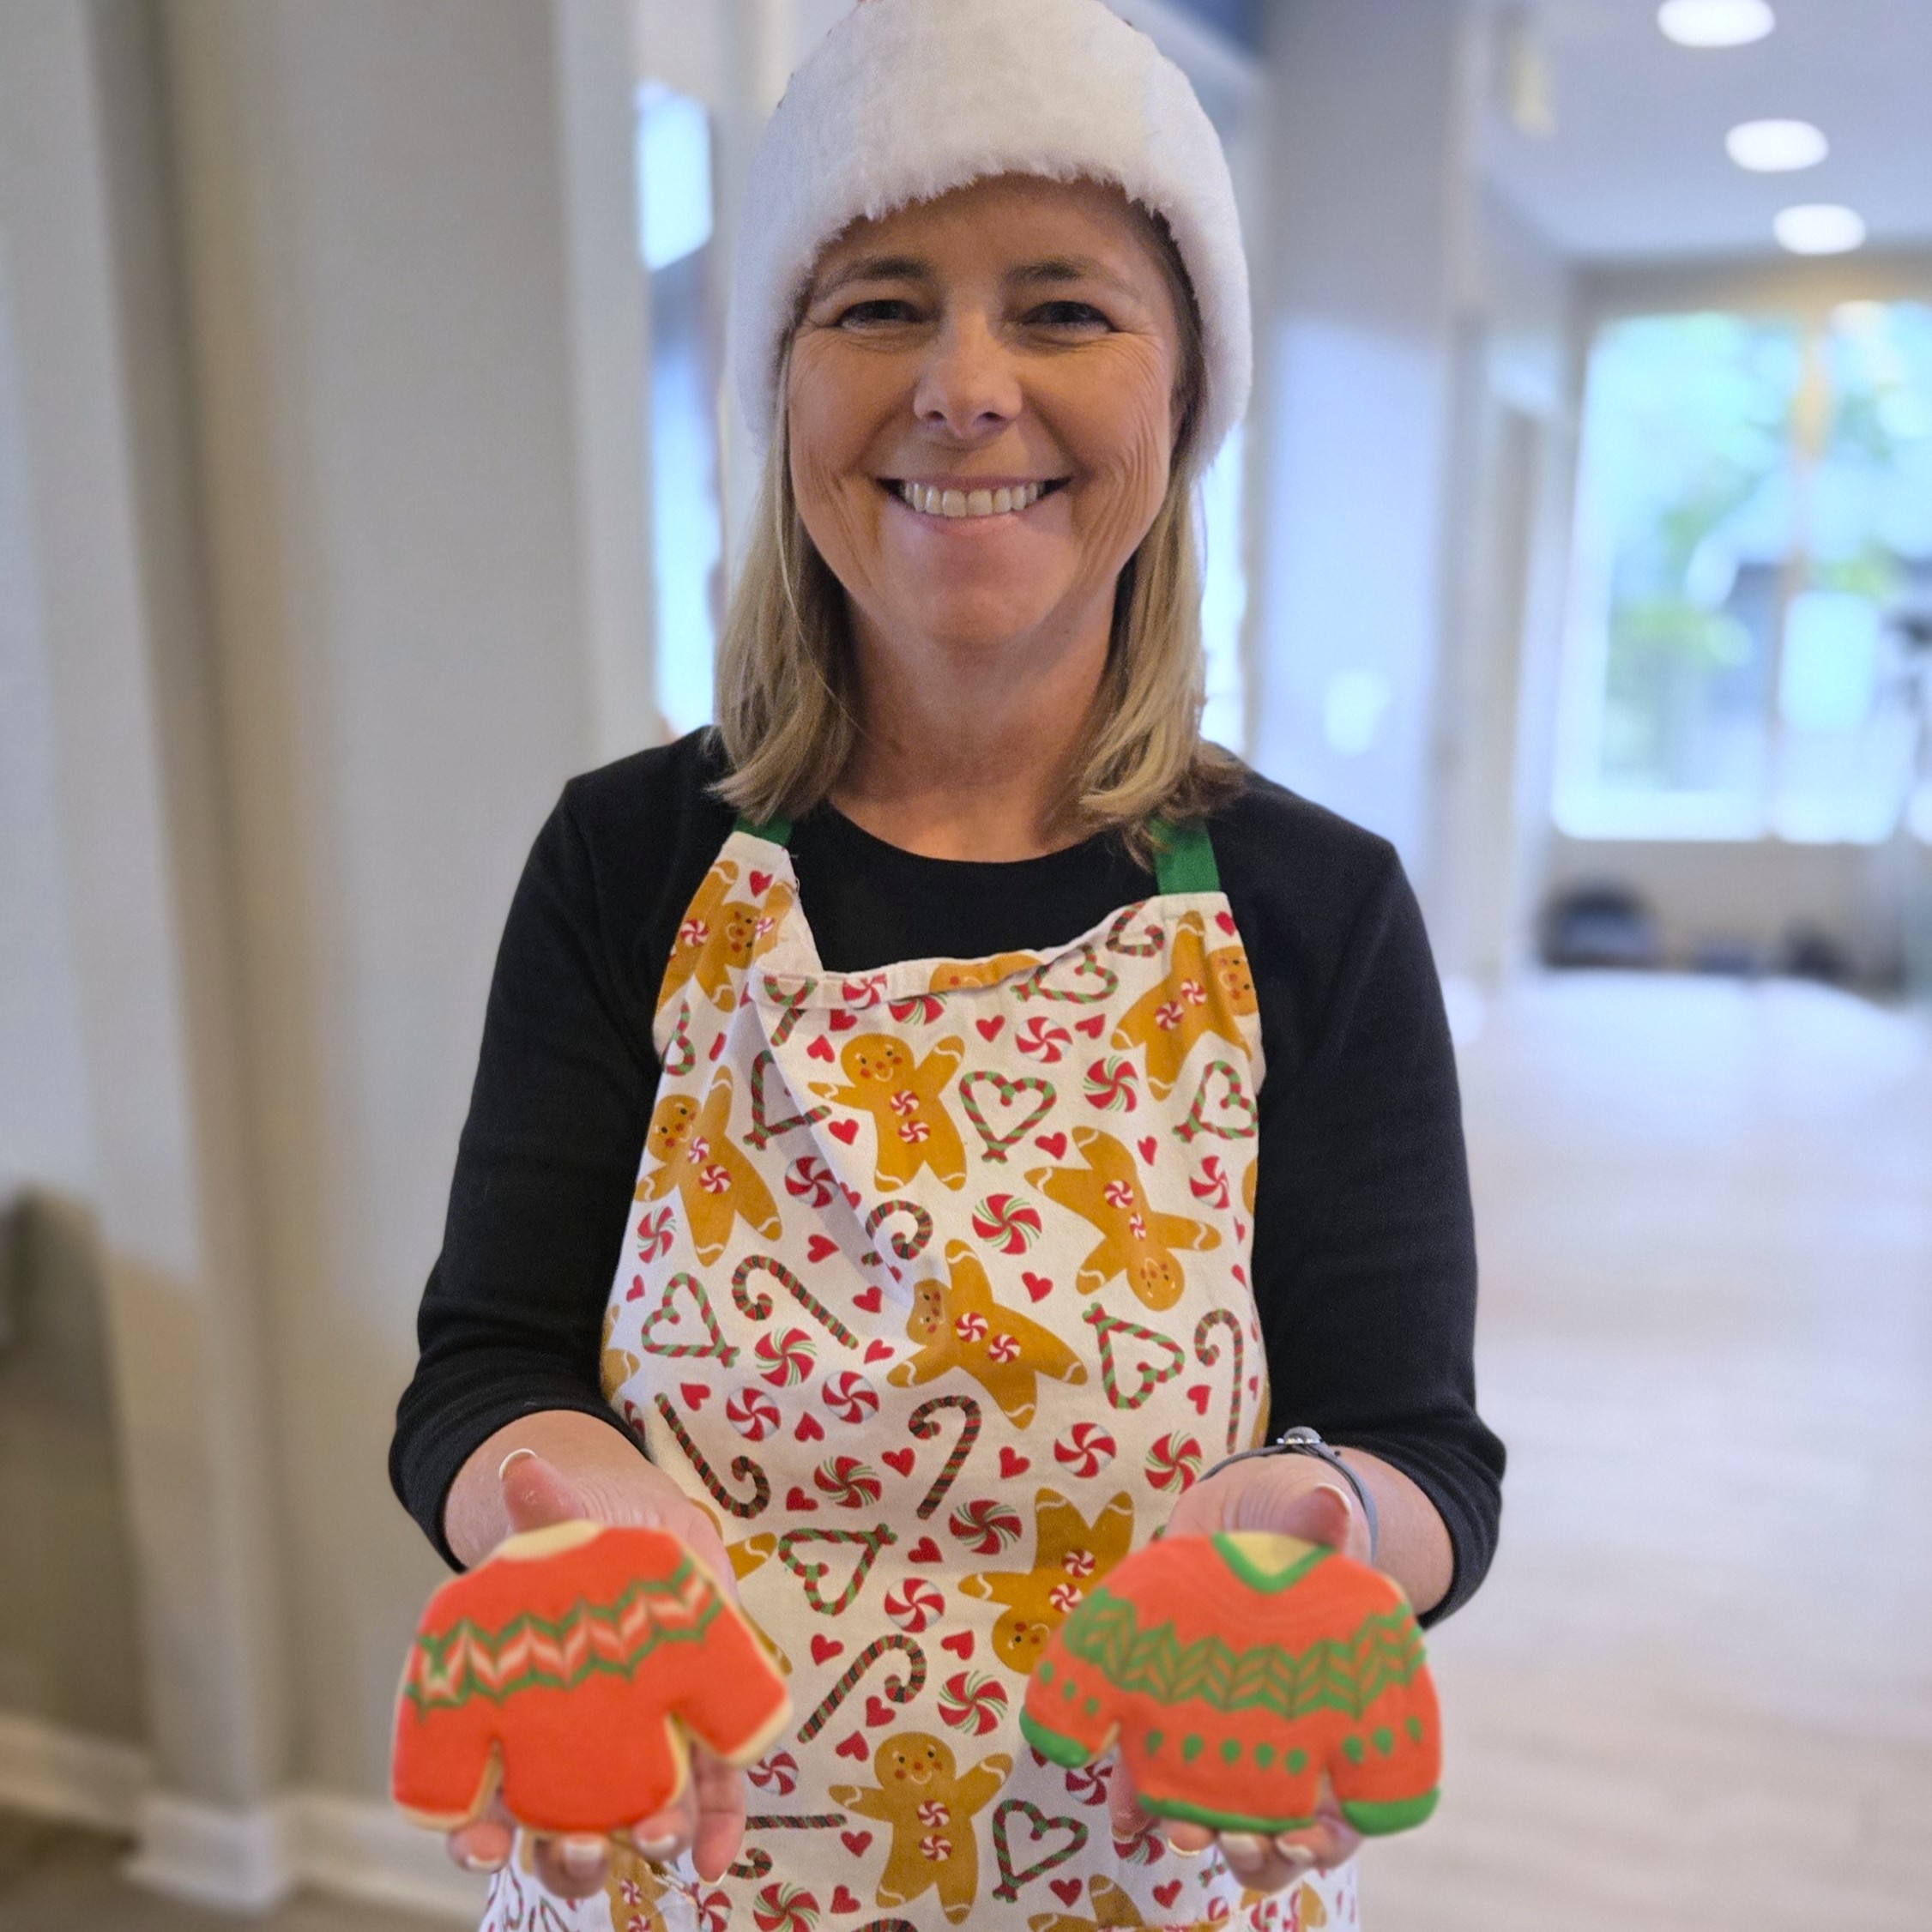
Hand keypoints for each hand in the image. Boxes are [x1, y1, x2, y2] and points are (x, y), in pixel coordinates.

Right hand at [445, 1448, 747, 1897]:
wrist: (654, 1539)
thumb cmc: (588, 1549)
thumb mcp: (565, 1530)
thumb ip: (543, 1511)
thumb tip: (520, 1465)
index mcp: (525, 1722)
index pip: (488, 1800)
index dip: (477, 1834)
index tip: (478, 1843)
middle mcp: (577, 1760)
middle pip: (562, 1838)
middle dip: (565, 1860)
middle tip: (577, 1847)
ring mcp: (643, 1758)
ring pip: (633, 1828)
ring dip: (643, 1844)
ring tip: (656, 1836)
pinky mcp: (706, 1743)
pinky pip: (712, 1803)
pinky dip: (717, 1834)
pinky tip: (720, 1860)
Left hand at [1106, 1463, 1371, 1893]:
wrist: (1240, 1519)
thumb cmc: (1292, 1537)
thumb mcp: (1303, 1523)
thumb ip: (1318, 1523)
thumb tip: (1329, 1506)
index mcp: (1335, 1713)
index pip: (1346, 1811)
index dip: (1328, 1838)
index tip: (1307, 1834)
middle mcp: (1282, 1745)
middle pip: (1283, 1838)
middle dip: (1260, 1855)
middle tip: (1240, 1841)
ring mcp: (1222, 1740)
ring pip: (1223, 1822)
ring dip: (1202, 1834)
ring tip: (1182, 1831)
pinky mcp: (1161, 1719)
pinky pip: (1151, 1777)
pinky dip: (1137, 1800)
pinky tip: (1127, 1810)